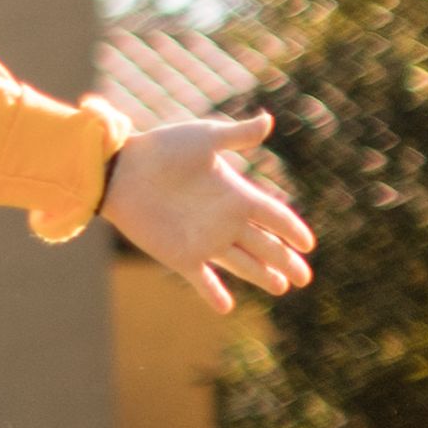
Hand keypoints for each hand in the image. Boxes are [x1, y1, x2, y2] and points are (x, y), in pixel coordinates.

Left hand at [106, 112, 316, 315]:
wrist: (119, 170)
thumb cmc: (160, 149)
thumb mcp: (203, 139)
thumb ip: (236, 135)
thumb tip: (268, 120)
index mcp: (235, 195)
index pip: (274, 216)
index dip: (292, 229)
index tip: (308, 243)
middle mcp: (224, 221)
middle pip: (265, 246)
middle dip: (285, 261)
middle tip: (304, 278)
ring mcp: (203, 240)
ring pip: (242, 264)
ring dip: (261, 276)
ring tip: (280, 288)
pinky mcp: (179, 255)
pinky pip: (202, 280)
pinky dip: (213, 294)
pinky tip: (226, 307)